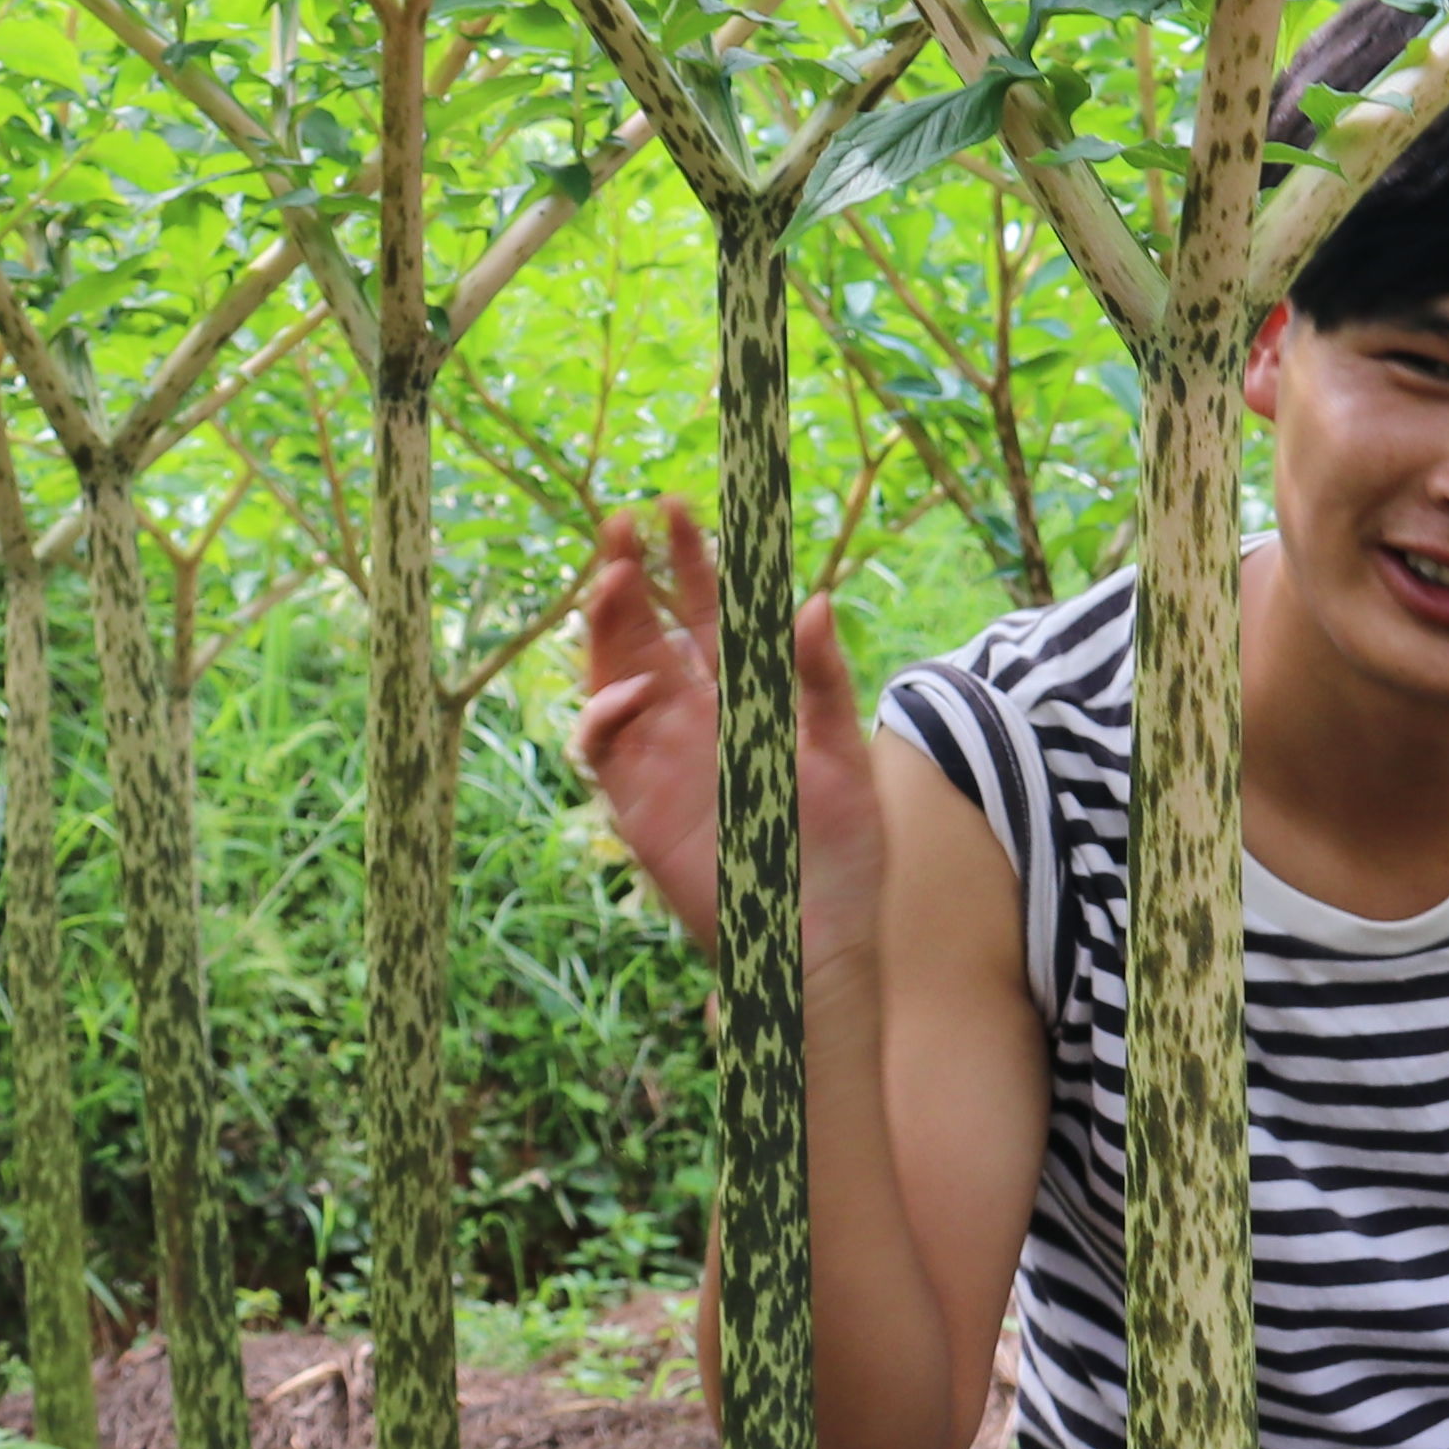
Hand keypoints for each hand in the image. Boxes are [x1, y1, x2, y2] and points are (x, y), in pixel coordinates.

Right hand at [566, 500, 885, 985]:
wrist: (818, 941)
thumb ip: (822, 681)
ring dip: (606, 626)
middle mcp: (695, 719)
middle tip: (623, 520)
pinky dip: (604, 716)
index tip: (680, 507)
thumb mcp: (846, 756)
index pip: (710, 614)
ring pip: (613, 676)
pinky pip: (603, 751)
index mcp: (747, 698)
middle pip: (648, 630)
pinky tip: (630, 691)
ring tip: (612, 576)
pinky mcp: (638, 805)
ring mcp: (661, 759)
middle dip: (632, 573)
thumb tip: (812, 600)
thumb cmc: (843, 852)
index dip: (693, 562)